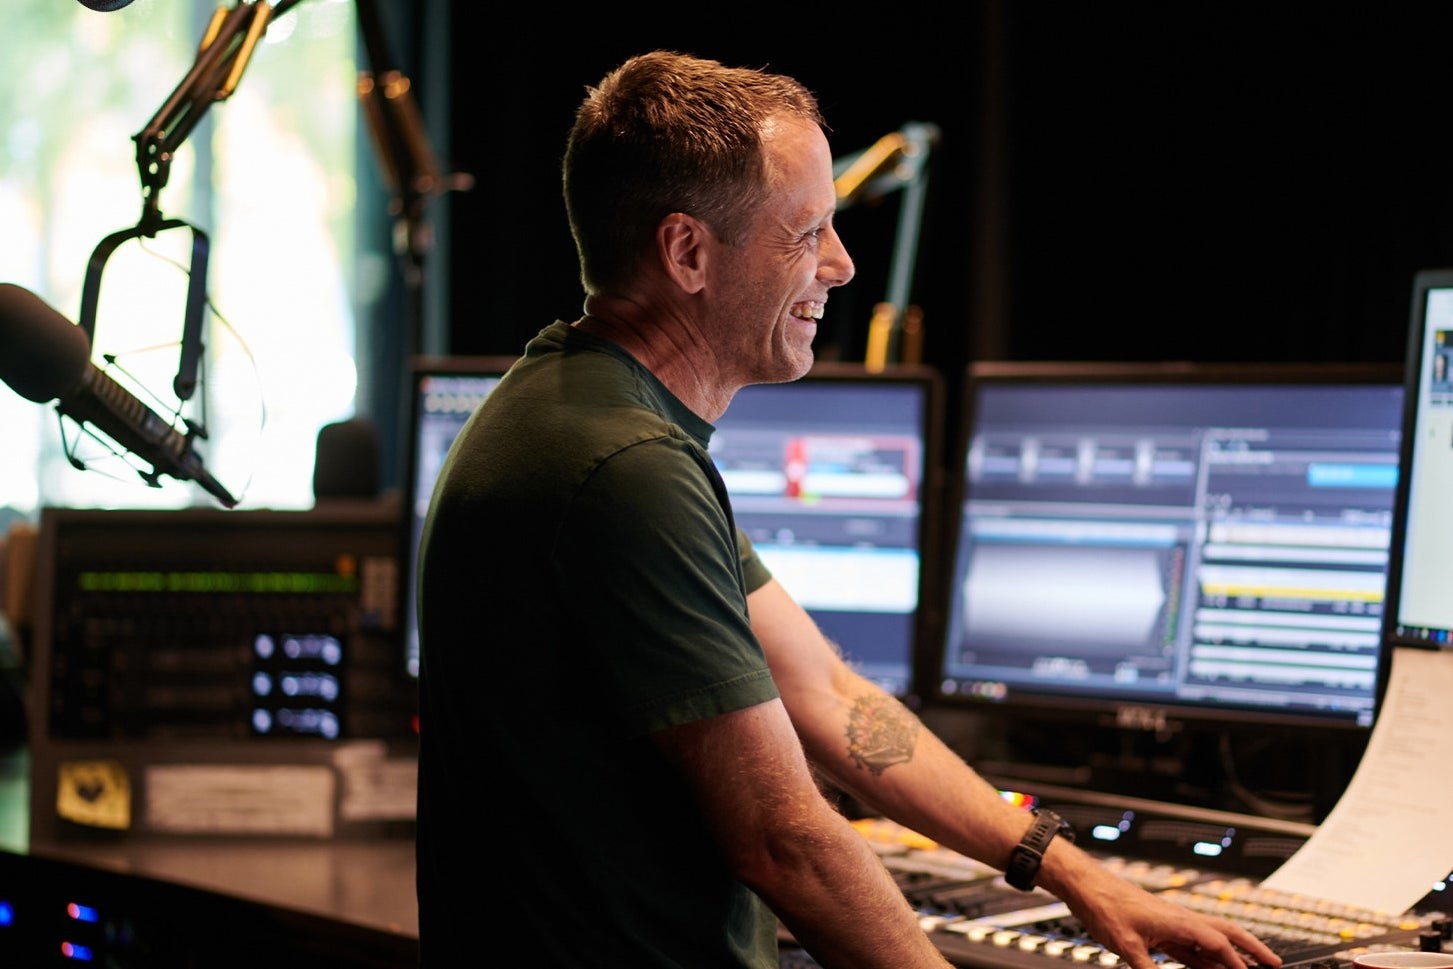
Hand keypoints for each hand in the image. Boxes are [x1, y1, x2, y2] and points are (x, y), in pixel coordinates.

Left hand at [1057, 868, 1281, 968]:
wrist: (1088, 887)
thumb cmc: (1106, 907)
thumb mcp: (1129, 948)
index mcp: (1181, 921)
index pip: (1220, 945)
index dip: (1239, 964)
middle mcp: (1182, 920)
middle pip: (1227, 933)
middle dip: (1252, 948)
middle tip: (1274, 963)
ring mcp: (1172, 923)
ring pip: (1210, 940)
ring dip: (1231, 954)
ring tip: (1249, 968)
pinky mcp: (1161, 929)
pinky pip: (1191, 946)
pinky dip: (1206, 957)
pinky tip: (1210, 967)